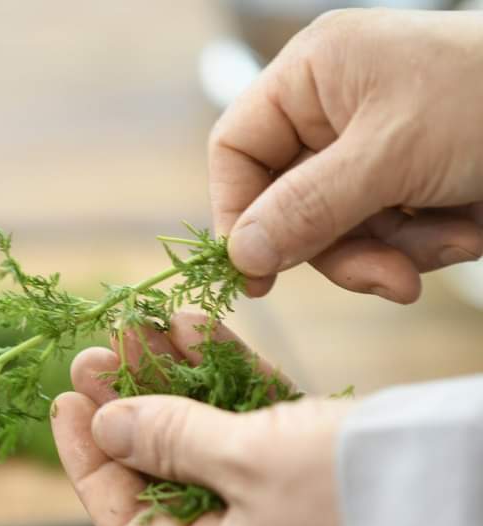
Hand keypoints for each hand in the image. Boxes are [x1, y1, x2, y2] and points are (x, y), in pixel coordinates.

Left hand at [50, 314, 354, 525]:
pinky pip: (249, 420)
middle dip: (128, 405)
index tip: (64, 403)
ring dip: (172, 378)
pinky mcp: (311, 465)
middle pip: (161, 470)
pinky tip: (197, 327)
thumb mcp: (248, 459)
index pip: (126, 521)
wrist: (469, 475)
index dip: (87, 461)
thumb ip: (168, 438)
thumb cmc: (357, 486)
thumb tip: (104, 424)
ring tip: (142, 324)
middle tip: (100, 348)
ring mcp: (279, 508)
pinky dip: (224, 375)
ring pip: (203, 436)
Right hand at [211, 8, 482, 302]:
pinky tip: (465, 233)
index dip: (237, 211)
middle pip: (285, 202)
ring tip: (447, 245)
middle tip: (384, 278)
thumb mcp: (391, 156)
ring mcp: (372, 147)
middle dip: (338, 246)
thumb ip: (306, 208)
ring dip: (388, 252)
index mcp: (313, 75)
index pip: (237, 149)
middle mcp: (332, 109)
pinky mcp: (409, 181)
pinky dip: (422, 246)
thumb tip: (239, 256)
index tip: (252, 272)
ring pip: (335, 229)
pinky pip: (382, 235)